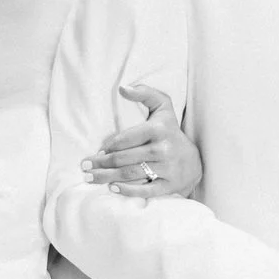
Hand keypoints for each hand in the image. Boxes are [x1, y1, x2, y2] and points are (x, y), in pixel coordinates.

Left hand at [82, 85, 200, 197]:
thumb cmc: (170, 131)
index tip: (97, 152)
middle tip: (85, 166)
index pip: (125, 139)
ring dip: (107, 177)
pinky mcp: (169, 185)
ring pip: (131, 174)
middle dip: (101, 164)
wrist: (193, 161)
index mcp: (158, 129)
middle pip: (124, 158)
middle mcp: (163, 149)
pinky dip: (127, 191)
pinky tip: (112, 188)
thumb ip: (145, 93)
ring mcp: (167, 168)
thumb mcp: (162, 107)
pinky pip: (145, 190)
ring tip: (90, 178)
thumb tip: (123, 88)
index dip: (108, 147)